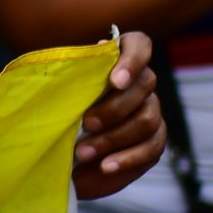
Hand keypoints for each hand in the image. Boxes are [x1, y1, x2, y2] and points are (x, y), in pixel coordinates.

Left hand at [74, 30, 165, 199]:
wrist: (62, 150)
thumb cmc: (58, 111)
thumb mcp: (58, 94)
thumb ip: (72, 77)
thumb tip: (84, 65)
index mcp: (118, 60)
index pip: (139, 46)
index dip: (132, 60)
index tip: (115, 81)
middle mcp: (141, 82)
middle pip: (145, 85)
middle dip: (114, 107)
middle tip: (86, 123)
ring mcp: (151, 110)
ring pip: (148, 119)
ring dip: (113, 138)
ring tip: (83, 152)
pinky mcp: (154, 140)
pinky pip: (151, 148)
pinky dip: (127, 159)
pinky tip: (105, 166)